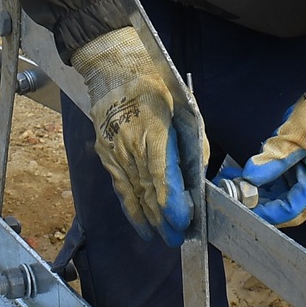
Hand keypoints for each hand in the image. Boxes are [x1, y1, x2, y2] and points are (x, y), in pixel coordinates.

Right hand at [71, 26, 197, 241]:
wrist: (113, 67)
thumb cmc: (154, 83)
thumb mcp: (183, 106)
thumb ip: (192, 141)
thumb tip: (199, 173)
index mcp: (153, 132)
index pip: (163, 176)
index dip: (173, 203)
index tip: (185, 222)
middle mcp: (131, 146)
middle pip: (148, 191)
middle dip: (164, 219)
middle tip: (178, 239)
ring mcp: (115, 152)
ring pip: (132, 193)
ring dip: (147, 218)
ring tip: (160, 237)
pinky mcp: (106, 154)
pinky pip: (119, 186)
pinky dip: (130, 207)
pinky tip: (139, 221)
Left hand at [239, 82, 305, 226]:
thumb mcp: (299, 131)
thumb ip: (275, 156)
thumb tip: (250, 178)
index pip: (294, 210)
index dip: (266, 211)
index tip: (242, 203)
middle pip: (291, 205)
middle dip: (262, 200)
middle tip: (234, 189)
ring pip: (290, 194)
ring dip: (265, 190)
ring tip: (238, 179)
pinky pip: (294, 183)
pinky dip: (275, 180)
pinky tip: (255, 173)